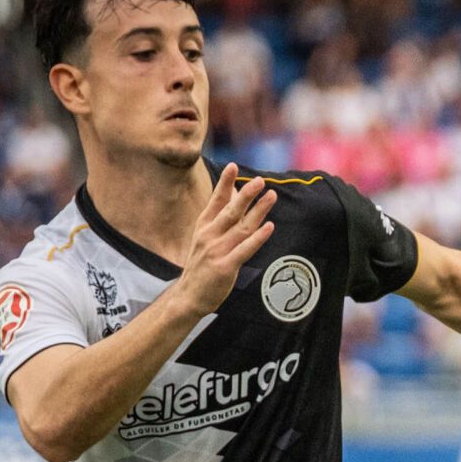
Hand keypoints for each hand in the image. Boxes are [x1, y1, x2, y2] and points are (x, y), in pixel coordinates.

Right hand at [174, 164, 276, 316]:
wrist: (188, 295)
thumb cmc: (201, 264)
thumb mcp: (205, 237)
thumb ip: (220, 217)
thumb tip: (234, 193)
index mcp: (203, 226)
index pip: (216, 201)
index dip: (225, 184)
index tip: (233, 166)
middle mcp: (209, 235)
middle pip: (230, 211)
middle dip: (246, 194)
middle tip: (260, 180)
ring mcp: (216, 251)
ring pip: (241, 227)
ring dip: (258, 211)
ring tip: (271, 196)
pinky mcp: (225, 266)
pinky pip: (245, 249)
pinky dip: (258, 238)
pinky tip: (269, 227)